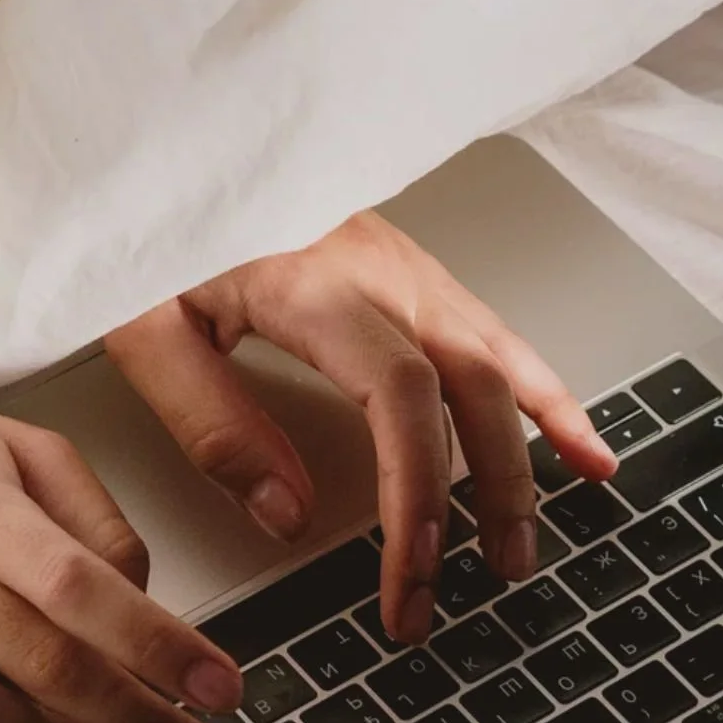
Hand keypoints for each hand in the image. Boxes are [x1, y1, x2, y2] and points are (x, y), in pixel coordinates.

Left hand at [105, 210, 616, 643]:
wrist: (166, 140)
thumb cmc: (150, 219)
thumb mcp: (141, 324)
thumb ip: (212, 422)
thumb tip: (286, 514)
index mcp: (314, 280)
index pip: (400, 398)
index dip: (418, 493)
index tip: (413, 570)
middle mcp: (379, 269)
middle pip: (472, 387)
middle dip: (489, 495)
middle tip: (479, 582)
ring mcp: (407, 267)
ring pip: (499, 366)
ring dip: (525, 461)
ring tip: (522, 544)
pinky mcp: (413, 273)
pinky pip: (498, 338)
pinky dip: (546, 396)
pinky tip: (580, 444)